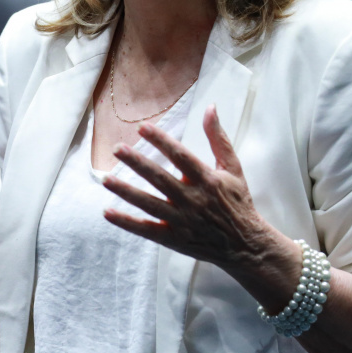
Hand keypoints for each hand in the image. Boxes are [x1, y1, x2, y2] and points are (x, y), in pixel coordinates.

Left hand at [102, 105, 274, 272]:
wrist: (245, 244)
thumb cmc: (238, 202)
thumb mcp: (233, 168)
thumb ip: (218, 138)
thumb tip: (210, 108)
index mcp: (207, 179)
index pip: (180, 156)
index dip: (161, 141)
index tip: (143, 128)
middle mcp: (193, 199)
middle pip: (160, 178)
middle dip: (137, 163)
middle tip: (117, 148)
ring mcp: (182, 220)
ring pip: (149, 204)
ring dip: (126, 191)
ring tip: (106, 180)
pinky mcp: (174, 238)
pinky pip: (147, 229)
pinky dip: (127, 222)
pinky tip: (108, 213)